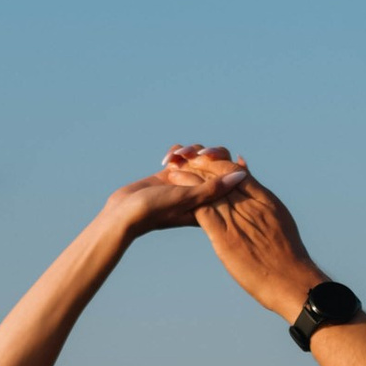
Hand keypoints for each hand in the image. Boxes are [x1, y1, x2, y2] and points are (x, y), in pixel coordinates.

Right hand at [105, 157, 244, 241]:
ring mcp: (184, 183)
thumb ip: (214, 188)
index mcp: (209, 204)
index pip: (230, 182)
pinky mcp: (169, 176)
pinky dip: (177, 153)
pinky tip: (168, 158)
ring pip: (197, 158)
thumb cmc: (156, 211)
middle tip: (198, 155)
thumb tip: (241, 176)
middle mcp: (198, 193)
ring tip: (178, 156)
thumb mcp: (187, 198)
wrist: (123, 213)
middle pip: (215, 166)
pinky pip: (181, 157)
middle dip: (208, 155)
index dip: (233, 168)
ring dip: (189, 152)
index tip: (235, 159)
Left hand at [162, 149, 323, 320]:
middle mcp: (251, 205)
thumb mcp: (280, 224)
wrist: (293, 282)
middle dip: (200, 163)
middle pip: (221, 173)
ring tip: (173, 166)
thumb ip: (265, 206)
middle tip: (184, 157)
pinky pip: (202, 207)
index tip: (204, 160)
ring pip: (209, 187)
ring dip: (189, 174)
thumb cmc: (289, 261)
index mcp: (265, 201)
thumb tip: (256, 193)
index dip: (218, 163)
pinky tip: (172, 189)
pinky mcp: (225, 236)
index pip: (237, 172)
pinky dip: (187, 194)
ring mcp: (238, 219)